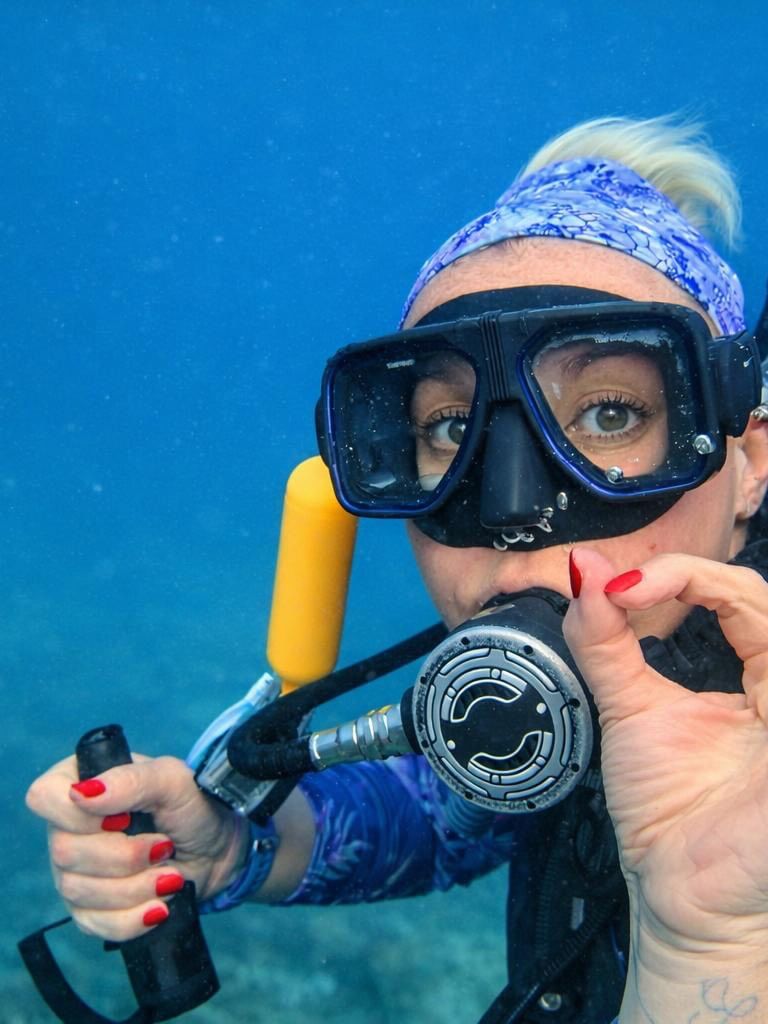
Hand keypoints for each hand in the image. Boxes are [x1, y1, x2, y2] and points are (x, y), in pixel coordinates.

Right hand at [26, 754, 244, 941]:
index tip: (125, 819)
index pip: (44, 797)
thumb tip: (83, 794)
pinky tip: (159, 907)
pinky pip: (93, 924)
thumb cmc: (193, 805)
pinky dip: (131, 919)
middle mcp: (67, 827)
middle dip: (125, 857)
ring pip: (77, 891)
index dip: (79, 816)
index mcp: (80, 782)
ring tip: (170, 876)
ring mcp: (73, 871)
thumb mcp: (173, 780)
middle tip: (164, 847)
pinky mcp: (88, 909)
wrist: (217, 851)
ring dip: (134, 888)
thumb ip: (132, 779)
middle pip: (63, 852)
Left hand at [563, 549, 767, 1019]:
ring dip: (713, 592)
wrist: (677, 891)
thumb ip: (605, 642)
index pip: (738, 597)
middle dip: (689, 576)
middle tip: (622, 587)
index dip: (682, 575)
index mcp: (759, 678)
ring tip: (642, 593)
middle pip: (760, 599)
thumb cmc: (667, 808)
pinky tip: (705, 623)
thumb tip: (583, 572)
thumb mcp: (628, 707)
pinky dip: (753, 643)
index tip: (613, 585)